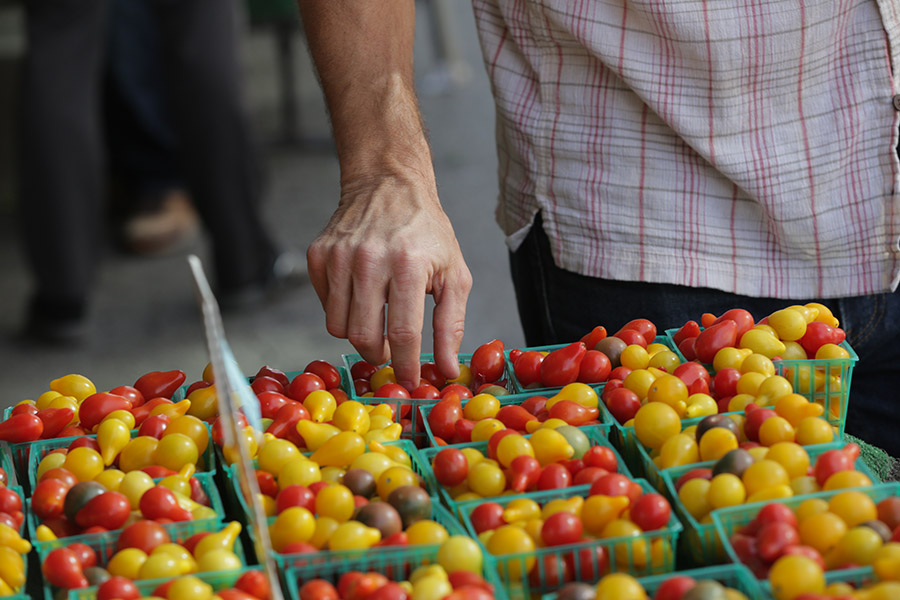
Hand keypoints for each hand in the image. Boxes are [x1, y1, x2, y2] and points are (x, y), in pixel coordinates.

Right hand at [307, 172, 472, 389]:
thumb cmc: (427, 232)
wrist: (389, 184)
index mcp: (408, 265)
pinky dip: (342, 310)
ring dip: (359, 334)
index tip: (410, 382)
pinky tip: (361, 294)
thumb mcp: (454, 274)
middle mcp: (370, 260)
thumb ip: (452, 324)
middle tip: (391, 352)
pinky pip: (325, 305)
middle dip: (379, 355)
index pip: (402, 332)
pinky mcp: (318, 255)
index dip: (406, 365)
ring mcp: (339, 256)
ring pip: (338, 326)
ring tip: (377, 319)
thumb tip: (448, 369)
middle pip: (363, 335)